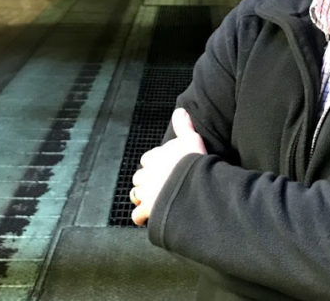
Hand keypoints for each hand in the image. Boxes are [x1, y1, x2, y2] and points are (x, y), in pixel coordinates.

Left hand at [130, 108, 206, 225]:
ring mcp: (146, 192)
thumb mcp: (191, 139)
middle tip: (158, 187)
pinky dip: (141, 217)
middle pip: (139, 177)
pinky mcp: (148, 208)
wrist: (193, 184)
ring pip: (136, 194)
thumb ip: (184, 126)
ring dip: (142, 198)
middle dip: (146, 182)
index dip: (154, 165)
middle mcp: (147, 174)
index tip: (162, 169)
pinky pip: (137, 214)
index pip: (147, 159)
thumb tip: (180, 111)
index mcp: (155, 157)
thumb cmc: (193, 162)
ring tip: (151, 202)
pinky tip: (147, 218)